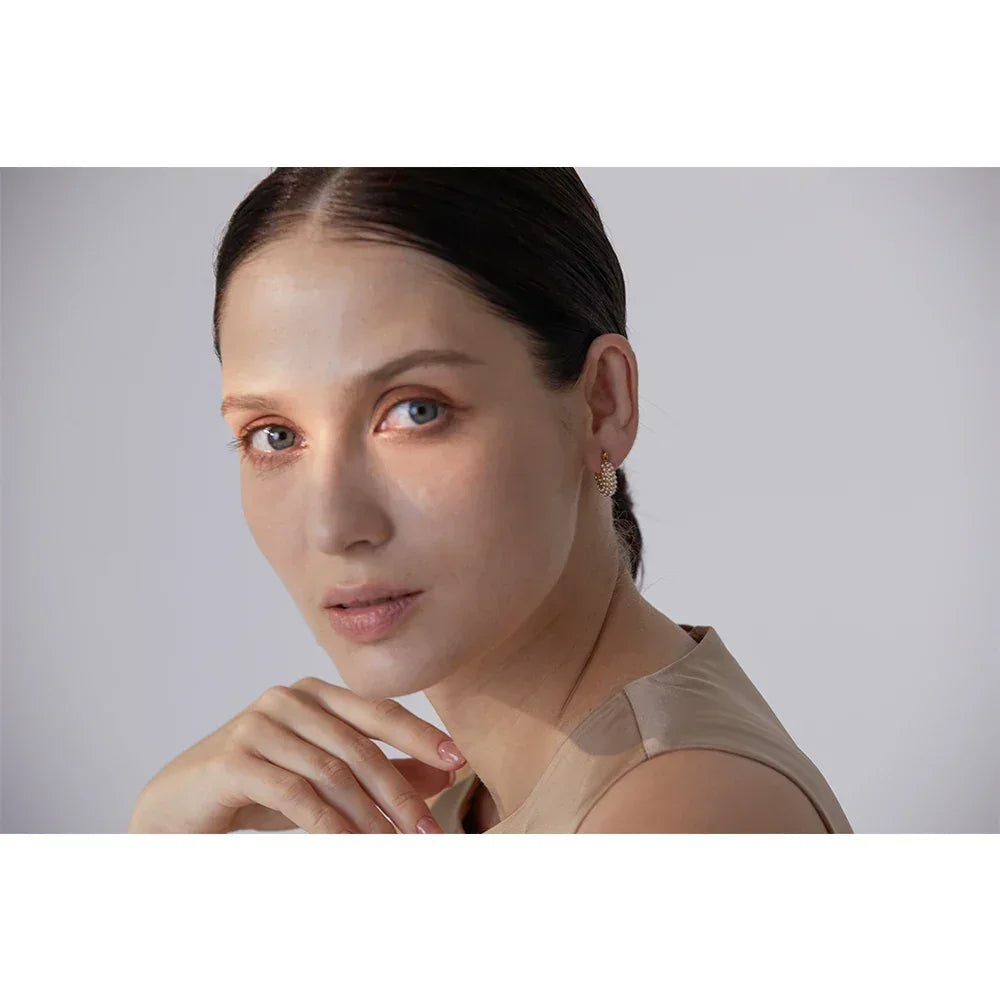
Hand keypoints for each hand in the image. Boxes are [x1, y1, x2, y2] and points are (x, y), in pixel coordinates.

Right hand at [126, 677, 464, 833]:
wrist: (178, 806)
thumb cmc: (256, 787)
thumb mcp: (323, 774)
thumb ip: (379, 766)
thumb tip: (442, 770)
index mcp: (314, 694)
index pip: (379, 711)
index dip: (420, 735)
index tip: (459, 760)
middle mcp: (288, 699)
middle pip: (360, 747)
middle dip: (400, 792)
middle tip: (429, 831)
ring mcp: (259, 724)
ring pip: (331, 772)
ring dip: (369, 816)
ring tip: (395, 847)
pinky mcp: (235, 758)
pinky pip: (296, 794)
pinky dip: (330, 824)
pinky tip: (351, 847)